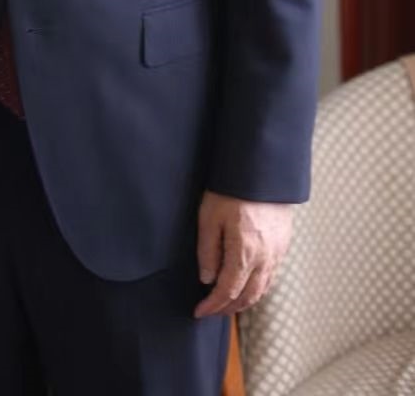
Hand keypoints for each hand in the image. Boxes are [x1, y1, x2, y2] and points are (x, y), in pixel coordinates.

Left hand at [194, 190, 292, 317]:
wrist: (261, 171)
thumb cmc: (231, 190)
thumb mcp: (209, 217)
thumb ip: (207, 251)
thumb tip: (206, 279)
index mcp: (245, 252)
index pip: (228, 291)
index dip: (212, 305)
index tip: (199, 312)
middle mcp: (265, 258)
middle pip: (248, 296)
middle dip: (228, 309)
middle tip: (211, 312)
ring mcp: (277, 252)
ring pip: (263, 289)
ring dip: (245, 301)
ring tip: (227, 304)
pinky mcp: (283, 244)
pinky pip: (272, 276)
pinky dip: (259, 288)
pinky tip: (248, 286)